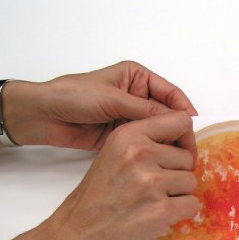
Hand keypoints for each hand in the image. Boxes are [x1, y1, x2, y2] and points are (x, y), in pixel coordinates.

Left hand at [1, 61, 196, 149]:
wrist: (44, 115)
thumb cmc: (75, 96)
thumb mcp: (113, 99)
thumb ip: (146, 110)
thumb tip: (178, 120)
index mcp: (138, 78)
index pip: (171, 94)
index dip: (185, 111)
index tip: (194, 129)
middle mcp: (139, 96)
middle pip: (168, 114)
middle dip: (178, 130)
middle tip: (189, 150)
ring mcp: (131, 117)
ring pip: (159, 130)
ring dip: (168, 143)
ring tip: (179, 159)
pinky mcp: (124, 135)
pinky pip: (146, 142)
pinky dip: (155, 151)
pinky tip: (163, 161)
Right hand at [48, 111, 199, 239]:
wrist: (77, 235)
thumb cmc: (96, 199)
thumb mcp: (114, 156)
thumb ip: (145, 145)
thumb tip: (183, 146)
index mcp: (128, 135)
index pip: (180, 121)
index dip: (185, 140)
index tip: (179, 156)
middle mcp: (140, 153)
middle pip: (187, 157)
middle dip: (177, 174)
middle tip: (154, 189)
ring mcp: (152, 181)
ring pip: (191, 182)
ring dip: (178, 195)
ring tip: (152, 203)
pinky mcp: (161, 209)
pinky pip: (192, 205)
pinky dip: (180, 213)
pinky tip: (158, 216)